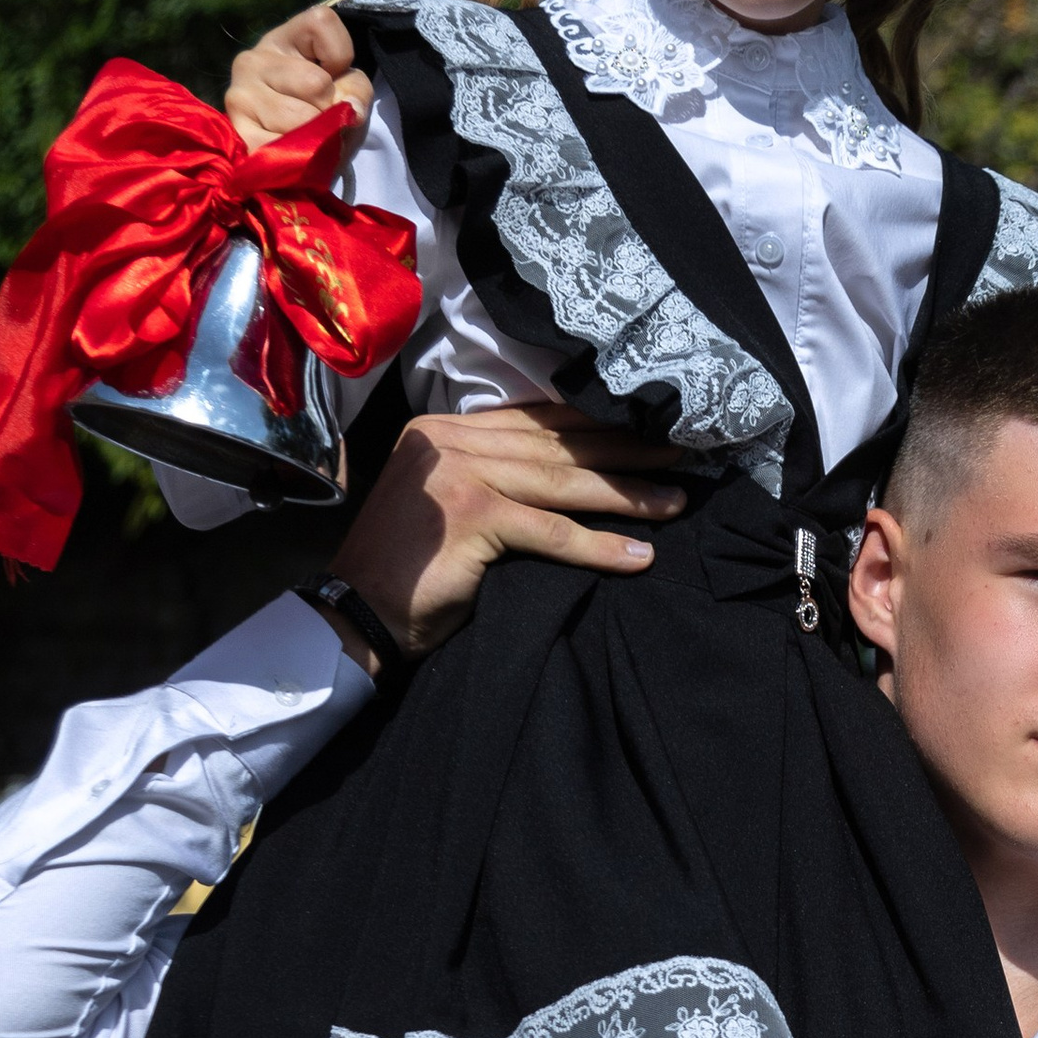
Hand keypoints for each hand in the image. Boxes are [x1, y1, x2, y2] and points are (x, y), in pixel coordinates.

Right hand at [225, 4, 370, 149]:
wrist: (298, 159)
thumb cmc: (323, 114)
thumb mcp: (349, 93)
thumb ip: (357, 91)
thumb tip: (350, 111)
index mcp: (283, 39)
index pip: (321, 23)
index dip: (341, 57)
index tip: (333, 75)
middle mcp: (252, 59)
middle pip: (315, 83)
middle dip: (329, 110)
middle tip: (319, 118)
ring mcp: (239, 94)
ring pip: (300, 120)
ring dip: (314, 139)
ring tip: (305, 138)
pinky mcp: (236, 131)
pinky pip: (280, 147)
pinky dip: (296, 159)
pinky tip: (289, 153)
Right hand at [327, 401, 685, 662]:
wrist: (358, 616)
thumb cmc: (410, 573)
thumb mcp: (450, 505)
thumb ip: (492, 475)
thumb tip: (571, 470)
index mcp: (444, 430)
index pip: (536, 421)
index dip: (596, 425)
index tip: (648, 430)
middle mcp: (449, 441)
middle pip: (556, 444)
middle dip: (624, 449)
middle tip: (680, 455)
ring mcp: (459, 475)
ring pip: (562, 481)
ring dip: (626, 493)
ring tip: (674, 502)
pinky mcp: (472, 516)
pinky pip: (551, 531)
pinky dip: (599, 545)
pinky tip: (639, 556)